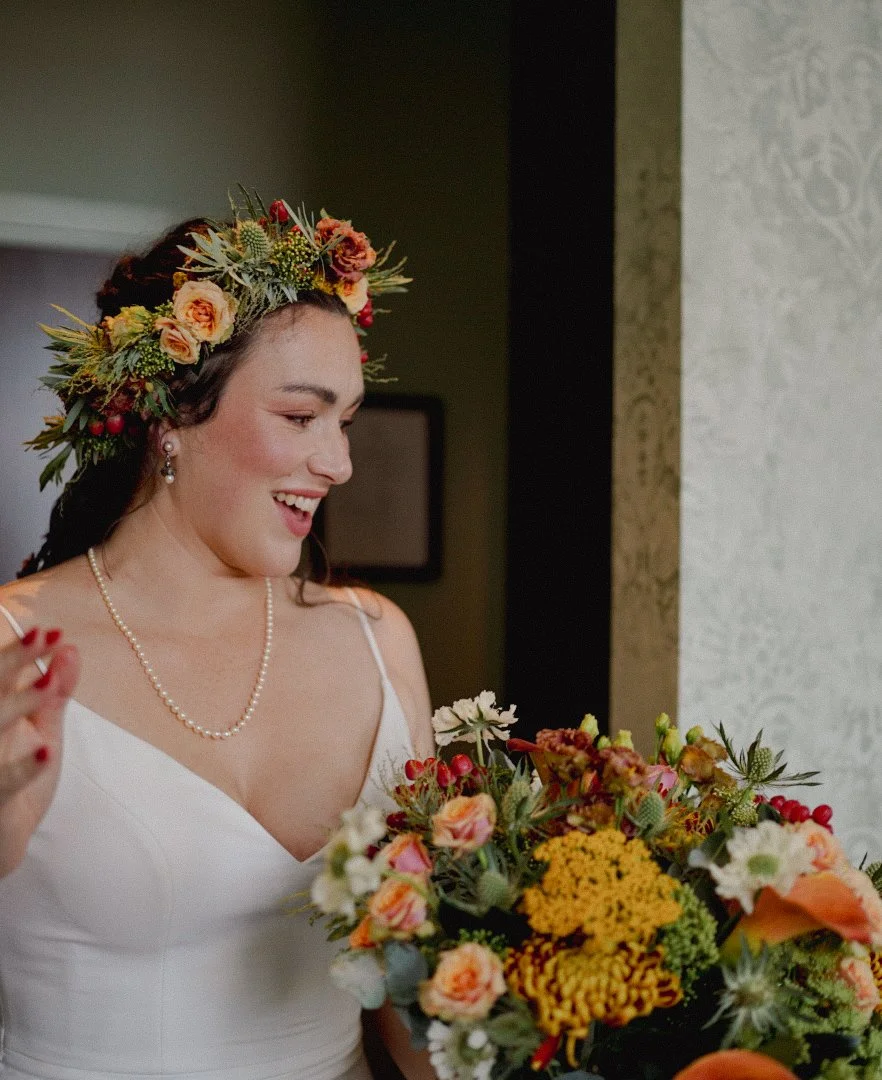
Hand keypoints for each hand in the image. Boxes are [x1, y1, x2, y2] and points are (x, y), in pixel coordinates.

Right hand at [0, 628, 79, 875]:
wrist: (1, 843)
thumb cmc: (13, 785)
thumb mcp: (38, 734)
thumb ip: (52, 695)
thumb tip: (70, 649)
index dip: (18, 651)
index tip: (52, 632)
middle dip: (10, 662)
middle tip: (45, 637)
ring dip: (16, 704)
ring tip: (49, 686)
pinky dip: (20, 772)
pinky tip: (45, 755)